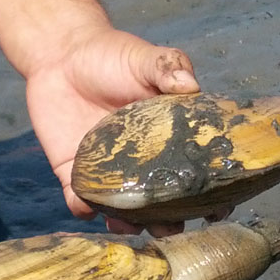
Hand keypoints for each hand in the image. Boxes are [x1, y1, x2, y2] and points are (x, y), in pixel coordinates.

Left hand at [24, 23, 199, 234]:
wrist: (61, 53)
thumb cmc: (111, 55)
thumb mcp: (146, 58)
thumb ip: (168, 67)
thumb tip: (191, 84)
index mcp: (169, 141)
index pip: (196, 175)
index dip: (209, 197)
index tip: (218, 209)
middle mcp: (143, 165)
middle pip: (163, 206)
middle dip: (170, 222)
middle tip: (172, 225)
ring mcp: (108, 173)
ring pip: (124, 214)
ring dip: (128, 225)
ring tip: (130, 225)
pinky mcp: (74, 173)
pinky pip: (80, 202)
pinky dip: (83, 208)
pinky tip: (85, 204)